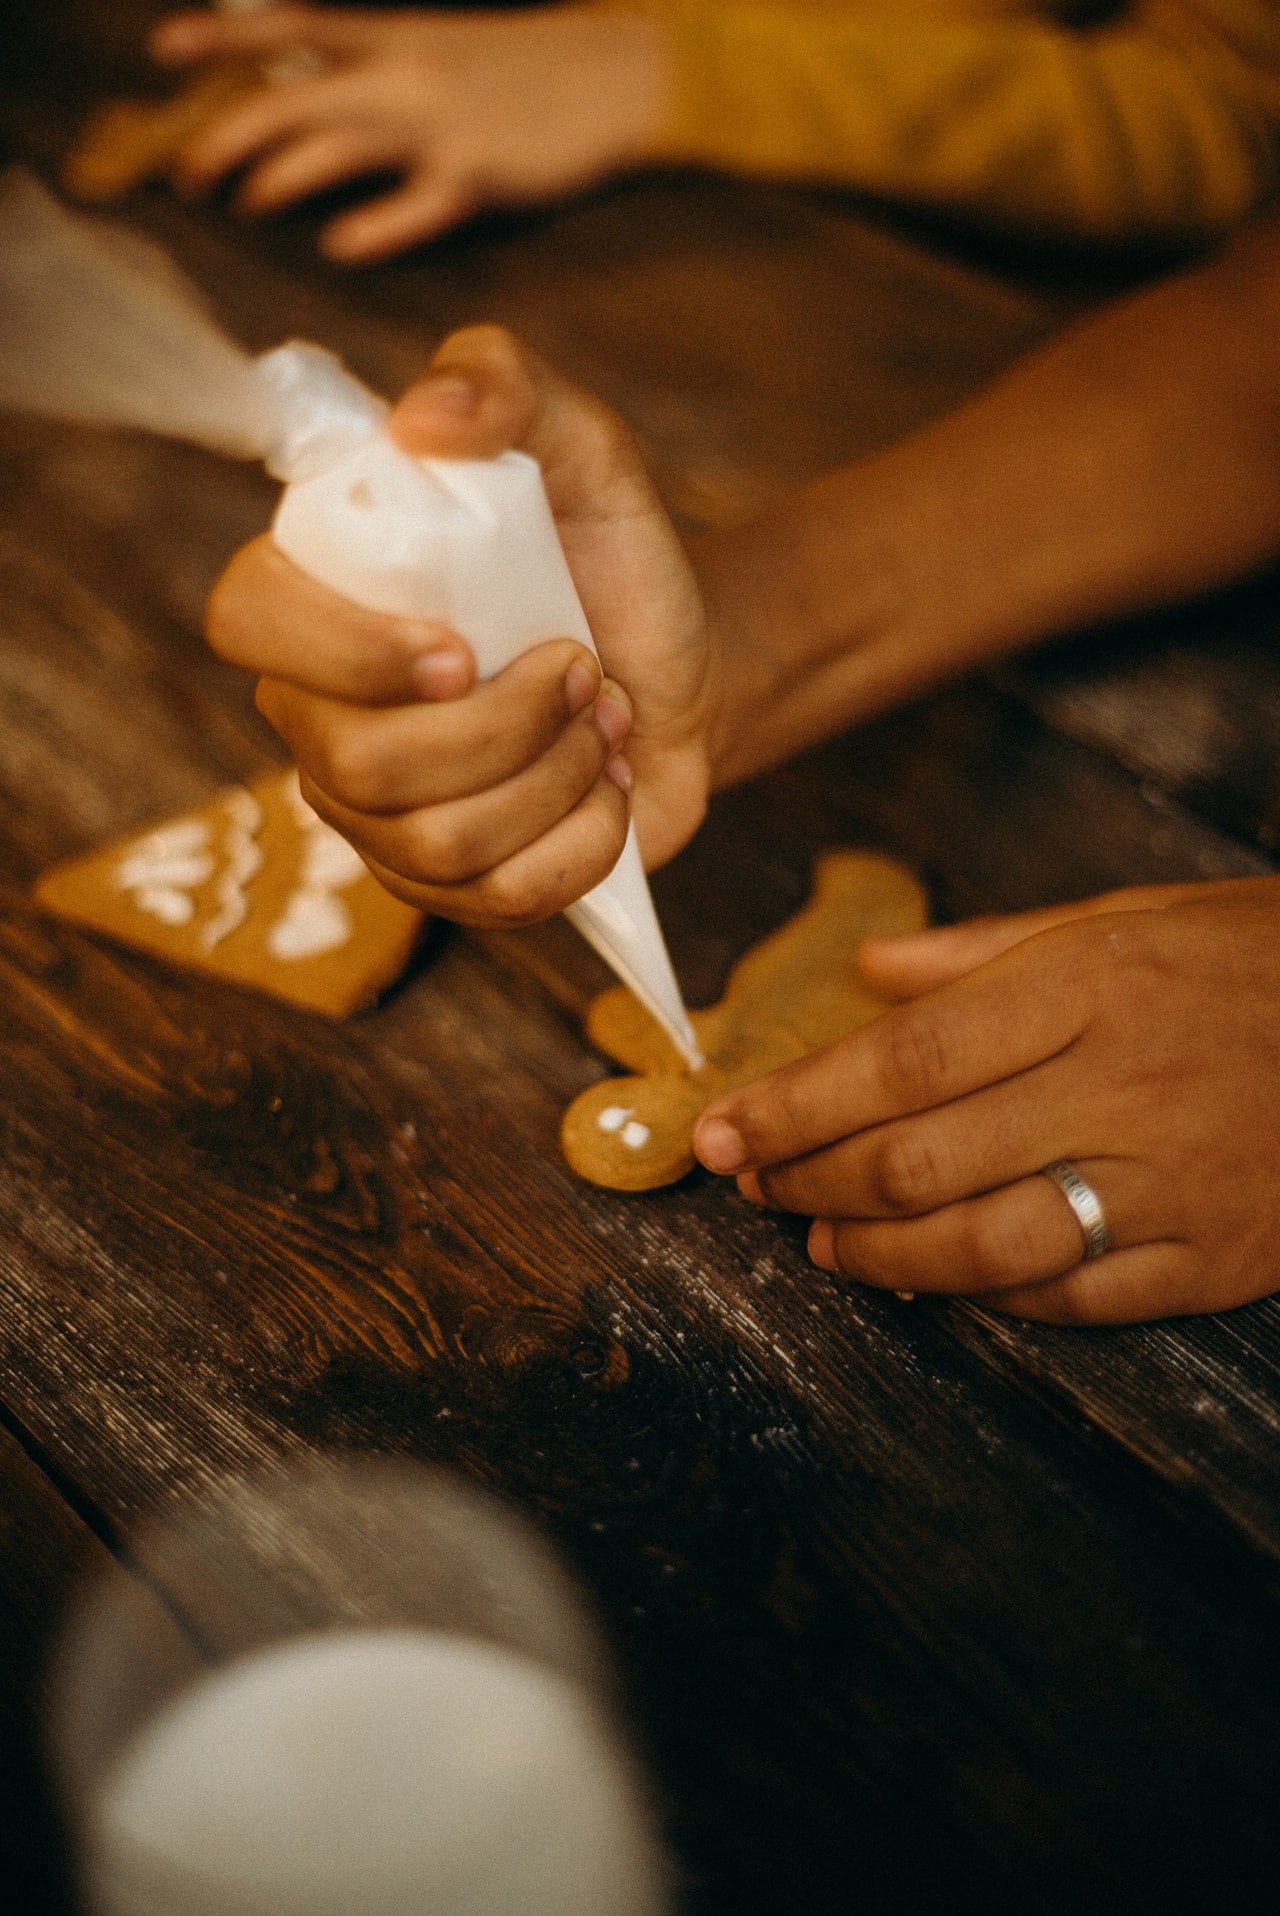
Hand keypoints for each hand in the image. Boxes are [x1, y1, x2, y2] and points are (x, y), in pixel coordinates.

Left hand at [151, 4, 668, 258]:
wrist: (624, 75)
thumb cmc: (537, 71)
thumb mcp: (451, 49)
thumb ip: (389, 69)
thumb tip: (328, 93)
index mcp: (398, 37)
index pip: (291, 28)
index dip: (223, 38)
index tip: (163, 53)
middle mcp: (405, 75)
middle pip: (292, 98)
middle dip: (228, 135)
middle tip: (190, 175)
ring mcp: (440, 125)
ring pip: (334, 146)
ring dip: (277, 178)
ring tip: (244, 204)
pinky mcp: (478, 175)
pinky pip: (413, 206)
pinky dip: (371, 227)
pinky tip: (339, 246)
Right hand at [207, 325, 716, 926]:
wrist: (685, 670)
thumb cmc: (610, 558)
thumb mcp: (583, 447)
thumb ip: (503, 383)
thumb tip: (419, 418)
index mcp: (321, 599)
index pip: (249, 623)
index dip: (346, 653)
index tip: (463, 649)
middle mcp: (325, 716)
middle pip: (358, 767)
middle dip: (503, 728)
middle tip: (581, 673)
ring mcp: (380, 816)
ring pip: (434, 845)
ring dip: (554, 780)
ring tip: (601, 724)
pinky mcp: (447, 886)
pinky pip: (497, 902)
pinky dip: (581, 846)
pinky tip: (605, 794)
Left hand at [692, 878, 1279, 1322]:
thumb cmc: (1258, 957)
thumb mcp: (1131, 915)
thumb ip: (989, 949)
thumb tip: (869, 969)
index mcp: (1088, 988)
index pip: (901, 1060)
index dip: (795, 1106)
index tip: (723, 1130)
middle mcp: (1121, 1086)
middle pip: (921, 1159)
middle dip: (811, 1183)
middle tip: (757, 1186)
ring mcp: (1172, 1182)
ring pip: (984, 1247)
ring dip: (880, 1258)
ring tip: (826, 1245)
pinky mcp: (1216, 1257)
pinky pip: (1076, 1300)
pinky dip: (990, 1298)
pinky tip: (940, 1280)